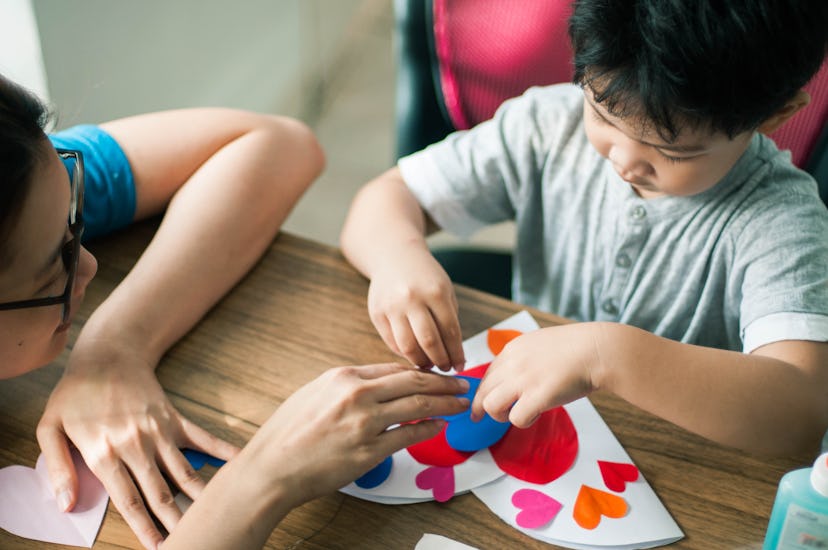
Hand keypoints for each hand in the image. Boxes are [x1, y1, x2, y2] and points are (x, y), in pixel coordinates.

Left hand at [36, 338, 238, 549]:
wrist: (107, 356)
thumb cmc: (76, 394)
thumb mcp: (50, 428)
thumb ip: (59, 469)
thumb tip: (66, 505)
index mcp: (105, 452)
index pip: (128, 500)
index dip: (144, 527)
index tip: (159, 546)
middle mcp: (136, 446)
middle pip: (161, 492)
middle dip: (176, 521)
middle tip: (191, 540)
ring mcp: (159, 432)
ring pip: (184, 472)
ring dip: (199, 497)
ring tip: (214, 516)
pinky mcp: (174, 419)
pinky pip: (202, 439)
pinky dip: (223, 452)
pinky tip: (239, 464)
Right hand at [241, 363, 470, 506]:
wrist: (272, 467)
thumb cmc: (289, 432)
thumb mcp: (315, 393)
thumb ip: (347, 385)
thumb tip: (376, 383)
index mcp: (343, 376)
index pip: (394, 368)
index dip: (422, 371)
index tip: (437, 374)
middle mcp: (357, 394)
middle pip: (414, 382)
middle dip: (443, 382)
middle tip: (462, 384)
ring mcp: (364, 423)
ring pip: (418, 406)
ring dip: (445, 404)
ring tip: (460, 404)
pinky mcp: (369, 452)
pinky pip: (408, 437)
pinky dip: (428, 429)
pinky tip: (439, 427)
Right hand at [366, 248, 464, 370]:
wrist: (394, 256)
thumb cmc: (425, 277)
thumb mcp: (444, 290)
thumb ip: (449, 320)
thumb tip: (453, 355)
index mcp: (435, 292)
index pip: (450, 331)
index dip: (456, 353)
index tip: (460, 366)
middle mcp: (412, 299)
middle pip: (429, 342)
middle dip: (440, 360)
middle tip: (445, 369)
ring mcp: (391, 307)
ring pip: (407, 346)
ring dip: (421, 361)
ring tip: (429, 365)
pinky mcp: (377, 313)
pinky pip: (392, 342)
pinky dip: (405, 353)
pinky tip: (414, 355)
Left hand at [470, 323, 602, 426]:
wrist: (598, 350)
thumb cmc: (578, 349)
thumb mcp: (541, 344)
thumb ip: (525, 358)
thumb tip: (517, 377)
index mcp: (513, 349)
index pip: (487, 374)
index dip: (484, 390)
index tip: (483, 400)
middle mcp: (512, 363)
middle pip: (482, 390)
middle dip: (479, 407)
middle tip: (479, 418)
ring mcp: (523, 380)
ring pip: (490, 405)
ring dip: (499, 415)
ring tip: (513, 416)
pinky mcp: (536, 397)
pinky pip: (515, 418)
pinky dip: (523, 421)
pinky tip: (535, 416)